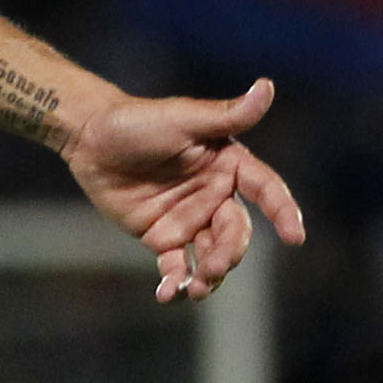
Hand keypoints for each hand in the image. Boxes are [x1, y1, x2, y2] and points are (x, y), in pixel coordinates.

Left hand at [62, 77, 306, 302]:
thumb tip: (266, 87)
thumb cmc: (136, 121)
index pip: (265, 190)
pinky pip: (176, 264)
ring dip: (210, 273)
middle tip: (212, 266)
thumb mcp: (181, 118)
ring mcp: (190, 218)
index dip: (282, 212)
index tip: (294, 237)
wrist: (88, 138)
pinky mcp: (162, 236)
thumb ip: (224, 114)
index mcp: (229, 165)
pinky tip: (168, 295)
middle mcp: (216, 195)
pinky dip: (175, 282)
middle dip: (229, 252)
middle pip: (236, 231)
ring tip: (196, 287)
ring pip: (212, 253)